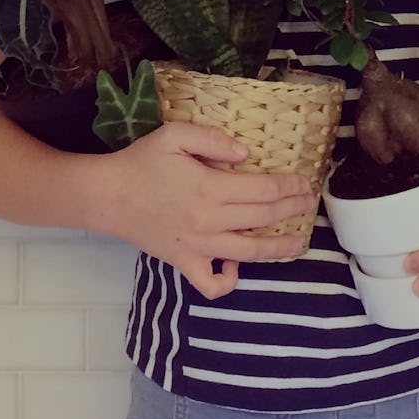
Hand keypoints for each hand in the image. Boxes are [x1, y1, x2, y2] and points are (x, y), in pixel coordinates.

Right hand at [98, 122, 315, 300]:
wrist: (108, 196)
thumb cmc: (142, 162)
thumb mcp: (175, 135)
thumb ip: (213, 140)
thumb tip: (247, 154)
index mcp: (210, 188)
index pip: (263, 189)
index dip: (289, 186)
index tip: (305, 183)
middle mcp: (210, 221)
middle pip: (262, 218)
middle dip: (291, 210)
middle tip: (309, 204)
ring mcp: (199, 247)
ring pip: (248, 253)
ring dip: (277, 249)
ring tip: (298, 245)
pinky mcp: (184, 263)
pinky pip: (212, 284)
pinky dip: (229, 280)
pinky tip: (237, 264)